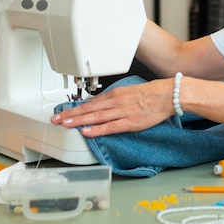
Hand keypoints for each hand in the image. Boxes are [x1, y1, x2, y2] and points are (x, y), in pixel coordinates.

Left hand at [51, 78, 175, 136]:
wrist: (168, 94)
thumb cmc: (151, 93)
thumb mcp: (128, 91)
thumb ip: (114, 99)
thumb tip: (100, 104)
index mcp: (115, 94)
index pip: (90, 102)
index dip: (75, 108)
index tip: (62, 113)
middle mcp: (115, 102)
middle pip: (88, 109)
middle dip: (70, 115)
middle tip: (55, 120)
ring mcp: (122, 112)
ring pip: (96, 117)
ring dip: (78, 121)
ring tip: (65, 124)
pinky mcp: (131, 122)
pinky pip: (110, 126)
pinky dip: (97, 129)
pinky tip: (86, 132)